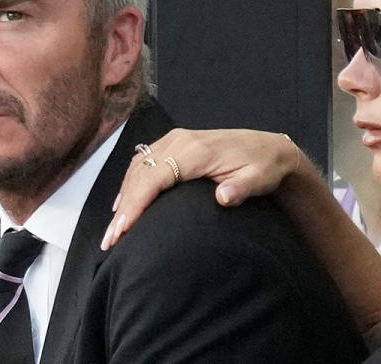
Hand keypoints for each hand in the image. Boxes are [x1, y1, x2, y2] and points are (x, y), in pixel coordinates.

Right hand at [100, 128, 299, 249]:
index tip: (123, 230)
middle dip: (123, 209)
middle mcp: (179, 141)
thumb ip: (241, 188)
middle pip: (140, 174)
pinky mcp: (174, 144)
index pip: (155, 177)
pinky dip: (131, 184)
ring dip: (124, 198)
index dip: (136, 204)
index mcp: (195, 150)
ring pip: (138, 168)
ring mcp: (175, 140)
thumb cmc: (263, 166)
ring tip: (114, 232)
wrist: (270, 147)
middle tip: (110, 241)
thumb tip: (223, 198)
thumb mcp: (259, 179)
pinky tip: (124, 206)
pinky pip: (144, 163)